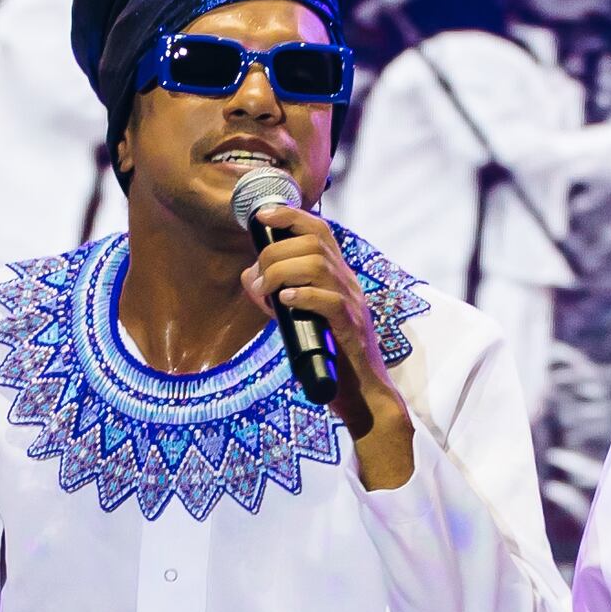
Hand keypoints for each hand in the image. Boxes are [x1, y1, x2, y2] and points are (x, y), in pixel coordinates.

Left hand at [246, 205, 406, 463]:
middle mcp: (348, 284)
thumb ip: (275, 296)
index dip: (290, 216)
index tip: (261, 216)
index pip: (319, 230)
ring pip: (319, 265)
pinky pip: (329, 299)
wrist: (362, 395)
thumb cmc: (329, 357)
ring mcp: (353, 304)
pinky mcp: (351, 328)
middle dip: (275, 253)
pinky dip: (302, 295)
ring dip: (283, 272)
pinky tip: (285, 303)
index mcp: (338, 277)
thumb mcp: (298, 319)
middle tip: (259, 281)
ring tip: (267, 292)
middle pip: (313, 243)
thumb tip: (248, 276)